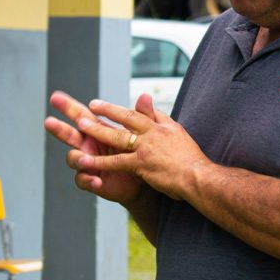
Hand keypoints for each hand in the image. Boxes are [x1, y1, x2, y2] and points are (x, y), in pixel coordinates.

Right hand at [44, 90, 145, 205]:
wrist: (144, 181)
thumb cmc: (139, 153)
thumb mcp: (142, 133)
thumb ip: (141, 115)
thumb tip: (146, 95)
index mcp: (98, 130)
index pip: (81, 116)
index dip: (68, 106)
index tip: (56, 97)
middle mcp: (88, 145)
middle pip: (69, 134)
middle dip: (59, 128)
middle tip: (49, 122)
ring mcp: (88, 163)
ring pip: (73, 158)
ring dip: (76, 158)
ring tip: (84, 160)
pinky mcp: (92, 180)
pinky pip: (83, 180)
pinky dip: (88, 179)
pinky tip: (96, 180)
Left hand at [73, 93, 210, 201]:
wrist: (198, 176)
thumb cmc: (191, 158)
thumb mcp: (178, 132)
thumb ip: (161, 118)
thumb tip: (149, 103)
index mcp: (161, 127)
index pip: (138, 114)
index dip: (119, 109)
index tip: (104, 105)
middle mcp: (152, 134)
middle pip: (126, 119)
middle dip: (106, 111)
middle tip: (91, 105)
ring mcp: (145, 148)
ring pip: (118, 137)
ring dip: (98, 130)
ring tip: (81, 125)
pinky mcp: (141, 164)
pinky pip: (116, 161)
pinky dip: (99, 161)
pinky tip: (85, 160)